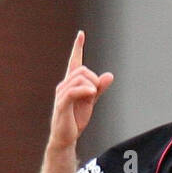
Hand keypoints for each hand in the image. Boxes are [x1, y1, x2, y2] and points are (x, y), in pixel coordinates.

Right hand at [50, 30, 113, 150]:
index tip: (81, 34)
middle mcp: (64, 85)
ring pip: (78, 78)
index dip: (78, 48)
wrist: (65, 138)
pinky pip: (73, 91)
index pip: (74, 62)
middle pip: (82, 70)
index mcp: (71, 83)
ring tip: (92, 96)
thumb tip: (110, 75)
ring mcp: (62, 94)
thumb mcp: (90, 101)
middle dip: (93, 78)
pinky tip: (91, 93)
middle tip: (96, 92)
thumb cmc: (75, 119)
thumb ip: (99, 88)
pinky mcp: (62, 104)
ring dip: (91, 85)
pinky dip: (84, 89)